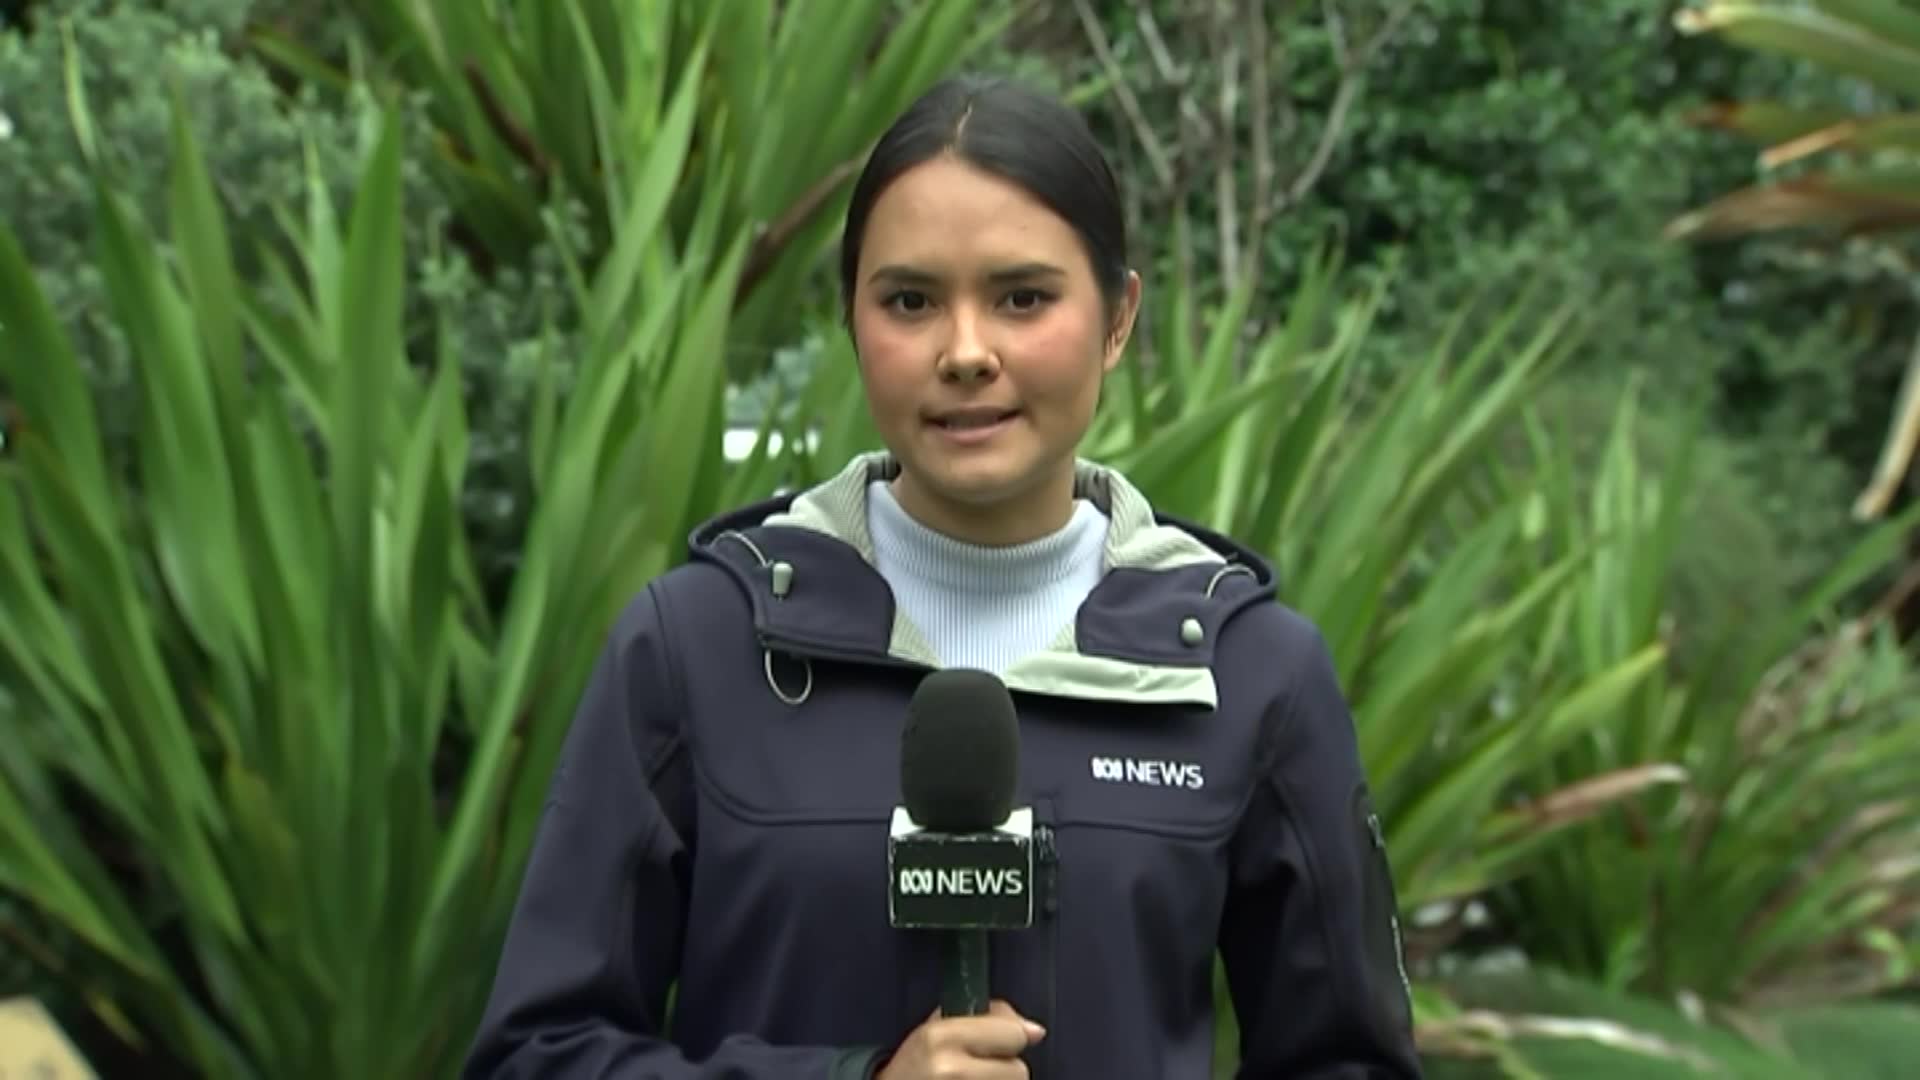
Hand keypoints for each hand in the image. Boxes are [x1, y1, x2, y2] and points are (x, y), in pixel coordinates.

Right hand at [875, 999, 1045, 1079]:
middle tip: (977, 1070)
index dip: (1008, 1038)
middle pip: (1019, 1071)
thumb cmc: (912, 1068)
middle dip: (1004, 1069)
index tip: (996, 1042)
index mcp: (940, 1038)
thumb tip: (1034, 1031)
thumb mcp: (934, 1030)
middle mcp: (951, 1070)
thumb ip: (982, 1020)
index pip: (1012, 1035)